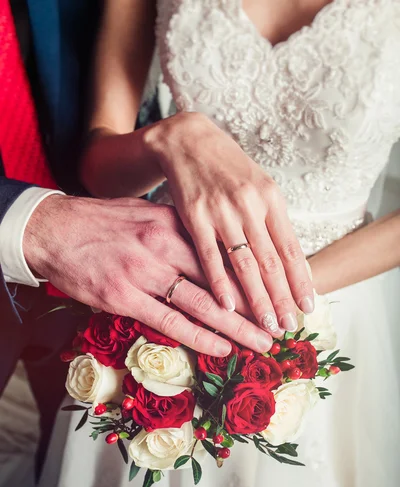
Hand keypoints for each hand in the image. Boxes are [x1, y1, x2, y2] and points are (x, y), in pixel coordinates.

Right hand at [23, 195, 273, 356]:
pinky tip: (223, 349)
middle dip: (256, 305)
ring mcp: (144, 273)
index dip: (253, 275)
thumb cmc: (101, 223)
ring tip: (263, 342)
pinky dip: (199, 337)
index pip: (224, 253)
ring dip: (237, 327)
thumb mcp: (145, 213)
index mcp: (173, 223)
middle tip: (283, 323)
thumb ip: (179, 230)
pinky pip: (170, 321)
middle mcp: (164, 247)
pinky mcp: (124, 298)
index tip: (276, 291)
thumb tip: (211, 247)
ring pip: (203, 304)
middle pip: (222, 280)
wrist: (53, 230)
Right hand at [145, 112, 313, 334]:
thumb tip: (287, 260)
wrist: (188, 140)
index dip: (301, 281)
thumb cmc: (228, 168)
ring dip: (257, 298)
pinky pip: (209, 255)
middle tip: (290, 326)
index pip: (291, 249)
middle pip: (272, 261)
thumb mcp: (258, 187)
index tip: (308, 306)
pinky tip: (227, 306)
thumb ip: (270, 221)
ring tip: (267, 324)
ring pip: (245, 263)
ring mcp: (222, 211)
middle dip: (283, 297)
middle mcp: (250, 206)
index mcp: (271, 199)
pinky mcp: (194, 216)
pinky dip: (219, 282)